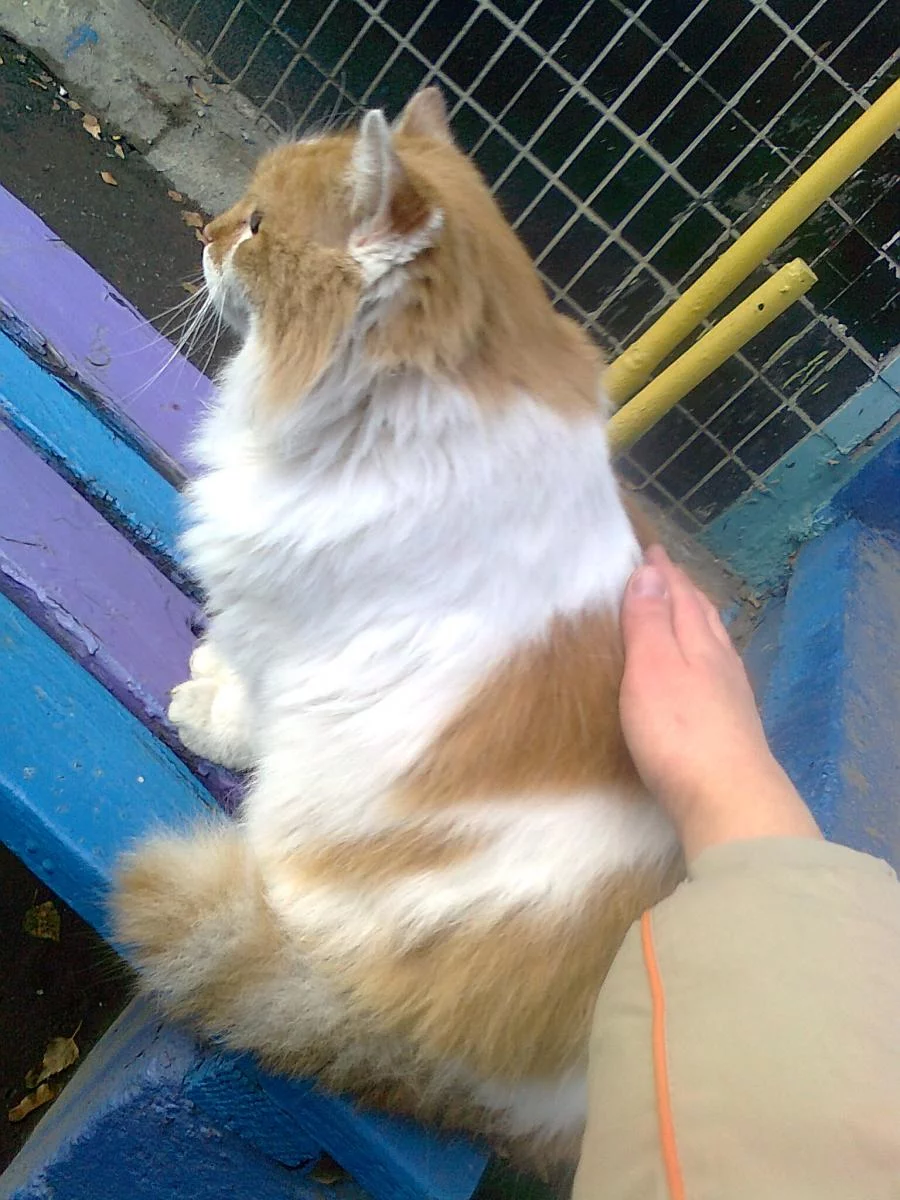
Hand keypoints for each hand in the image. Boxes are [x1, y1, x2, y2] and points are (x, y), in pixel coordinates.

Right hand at [619, 546, 819, 861]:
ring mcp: (731, 694)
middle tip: (666, 573)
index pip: (680, 594)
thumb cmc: (679, 731)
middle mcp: (720, 661)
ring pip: (714, 642)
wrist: (730, 798)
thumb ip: (649, 620)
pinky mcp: (733, 724)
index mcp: (699, 642)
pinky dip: (705, 653)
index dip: (664, 572)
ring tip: (685, 610)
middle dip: (683, 590)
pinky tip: (705, 668)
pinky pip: (717, 670)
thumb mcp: (652, 668)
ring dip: (697, 620)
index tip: (651, 549)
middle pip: (702, 615)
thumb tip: (651, 571)